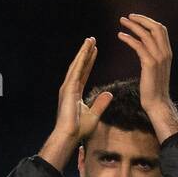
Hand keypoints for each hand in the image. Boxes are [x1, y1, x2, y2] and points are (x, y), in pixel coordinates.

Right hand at [39, 38, 114, 165]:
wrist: (69, 136)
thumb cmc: (79, 130)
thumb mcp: (94, 115)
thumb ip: (101, 103)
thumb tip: (109, 94)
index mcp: (75, 93)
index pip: (84, 73)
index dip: (89, 62)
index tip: (94, 52)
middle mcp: (70, 88)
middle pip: (79, 66)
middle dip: (86, 53)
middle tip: (92, 40)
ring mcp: (67, 87)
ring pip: (77, 65)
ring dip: (83, 52)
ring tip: (90, 40)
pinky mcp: (68, 89)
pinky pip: (76, 71)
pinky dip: (81, 60)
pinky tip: (86, 50)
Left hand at [117, 14, 177, 136]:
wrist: (157, 103)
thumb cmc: (154, 89)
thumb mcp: (156, 69)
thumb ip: (153, 55)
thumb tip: (145, 46)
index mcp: (167, 52)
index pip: (161, 29)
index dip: (148, 21)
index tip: (137, 19)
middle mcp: (165, 53)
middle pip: (155, 27)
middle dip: (141, 19)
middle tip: (128, 17)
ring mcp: (158, 58)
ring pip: (146, 34)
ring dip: (133, 26)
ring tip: (122, 22)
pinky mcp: (150, 64)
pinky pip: (138, 46)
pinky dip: (129, 38)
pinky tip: (120, 36)